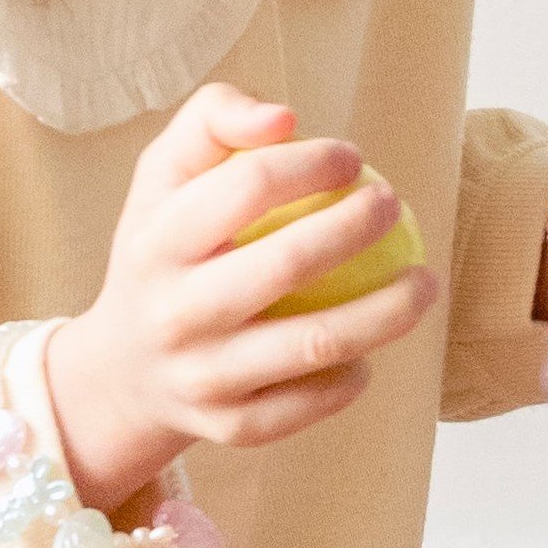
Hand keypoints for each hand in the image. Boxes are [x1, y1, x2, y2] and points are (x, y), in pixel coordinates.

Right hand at [45, 84, 440, 510]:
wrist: (122, 372)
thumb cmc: (164, 252)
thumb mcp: (162, 178)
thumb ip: (213, 122)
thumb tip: (287, 119)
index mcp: (156, 241)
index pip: (246, 185)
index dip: (311, 163)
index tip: (353, 157)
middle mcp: (174, 312)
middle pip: (286, 264)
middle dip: (356, 228)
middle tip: (394, 207)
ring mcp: (202, 376)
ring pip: (314, 344)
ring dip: (388, 313)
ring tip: (425, 283)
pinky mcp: (230, 428)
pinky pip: (312, 402)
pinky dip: (353, 376)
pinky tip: (373, 350)